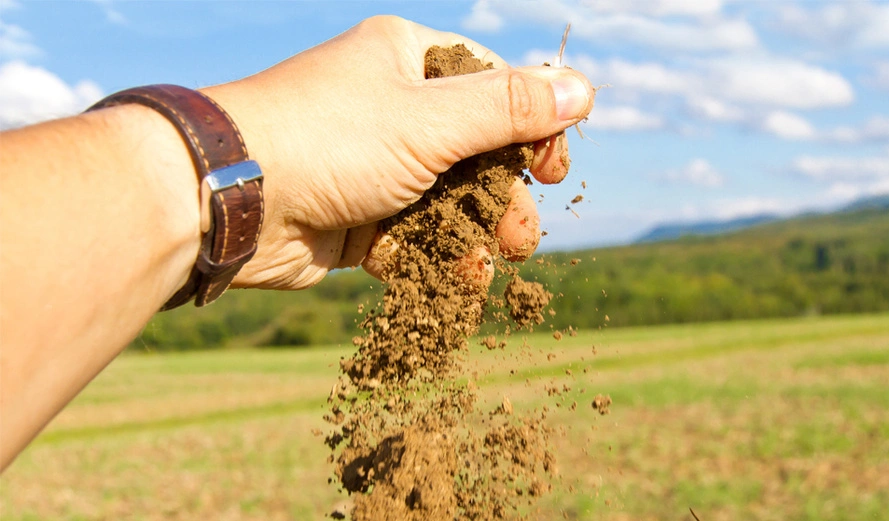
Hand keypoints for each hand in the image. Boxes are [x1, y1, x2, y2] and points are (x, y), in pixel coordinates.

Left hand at [202, 15, 593, 289]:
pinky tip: (454, 283)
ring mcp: (369, 165)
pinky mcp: (352, 217)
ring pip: (443, 200)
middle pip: (473, 151)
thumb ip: (510, 110)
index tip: (554, 168)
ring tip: (491, 266)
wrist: (229, 201)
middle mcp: (388, 107)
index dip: (531, 125)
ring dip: (472, 234)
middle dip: (502, 196)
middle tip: (523, 236)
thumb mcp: (432, 120)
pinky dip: (431, 257)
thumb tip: (584, 88)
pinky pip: (408, 235)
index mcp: (406, 60)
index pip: (491, 84)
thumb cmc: (329, 139)